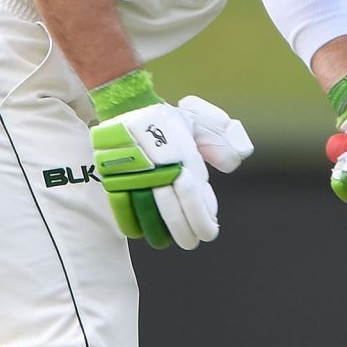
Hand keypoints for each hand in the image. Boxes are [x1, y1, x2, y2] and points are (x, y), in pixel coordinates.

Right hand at [91, 97, 251, 247]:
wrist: (128, 104)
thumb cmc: (166, 117)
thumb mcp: (199, 122)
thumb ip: (218, 142)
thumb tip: (232, 165)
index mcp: (182, 157)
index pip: (195, 197)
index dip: (202, 218)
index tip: (209, 231)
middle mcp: (160, 168)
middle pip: (172, 210)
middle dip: (184, 231)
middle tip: (190, 242)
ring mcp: (136, 174)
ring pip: (148, 213)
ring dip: (159, 232)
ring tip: (166, 242)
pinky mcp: (114, 176)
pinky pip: (121, 205)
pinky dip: (130, 222)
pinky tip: (139, 232)